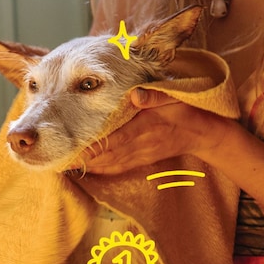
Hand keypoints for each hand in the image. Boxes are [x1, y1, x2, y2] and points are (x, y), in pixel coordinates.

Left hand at [78, 88, 228, 174]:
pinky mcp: (143, 159)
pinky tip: (88, 168)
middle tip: (59, 160)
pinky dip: (102, 169)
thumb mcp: (175, 96)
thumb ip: (155, 95)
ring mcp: (142, 154)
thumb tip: (136, 95)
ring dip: (89, 166)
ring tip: (66, 165)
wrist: (204, 133)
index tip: (74, 151)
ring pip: (111, 164)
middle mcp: (141, 144)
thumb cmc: (187, 109)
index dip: (95, 147)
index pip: (116, 140)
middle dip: (84, 159)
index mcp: (146, 127)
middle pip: (107, 155)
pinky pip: (119, 167)